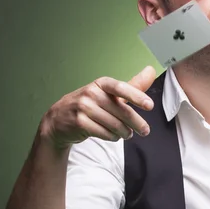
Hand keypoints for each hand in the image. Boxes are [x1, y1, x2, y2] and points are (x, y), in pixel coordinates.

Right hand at [40, 65, 156, 148]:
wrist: (59, 119)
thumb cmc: (90, 104)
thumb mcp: (109, 93)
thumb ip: (132, 85)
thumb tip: (151, 71)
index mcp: (101, 83)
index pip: (121, 88)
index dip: (137, 96)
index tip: (150, 106)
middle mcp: (91, 93)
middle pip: (121, 111)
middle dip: (136, 123)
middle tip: (145, 130)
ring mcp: (83, 108)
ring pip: (114, 125)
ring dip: (124, 132)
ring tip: (127, 134)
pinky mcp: (79, 122)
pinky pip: (104, 133)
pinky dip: (113, 137)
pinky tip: (114, 136)